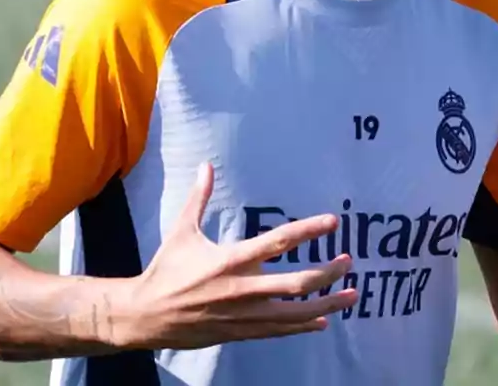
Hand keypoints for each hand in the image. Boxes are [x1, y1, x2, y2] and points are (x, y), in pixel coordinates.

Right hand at [115, 162, 357, 349]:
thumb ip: (198, 198)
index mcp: (230, 259)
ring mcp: (244, 315)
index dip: (308, 230)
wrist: (145, 317)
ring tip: (352, 295)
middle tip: (348, 261)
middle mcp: (242, 289)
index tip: (333, 221)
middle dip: (328, 273)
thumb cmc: (166, 271)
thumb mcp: (181, 232)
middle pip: (297, 282)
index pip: (277, 241)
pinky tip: (323, 321)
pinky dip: (303, 325)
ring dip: (327, 304)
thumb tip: (206, 165)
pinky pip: (279, 331)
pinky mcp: (241, 332)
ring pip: (295, 312)